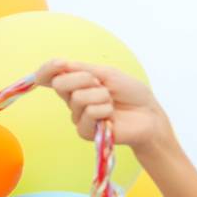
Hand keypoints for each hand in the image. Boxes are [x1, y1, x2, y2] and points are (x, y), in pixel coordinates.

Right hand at [34, 58, 174, 155]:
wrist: (148, 114)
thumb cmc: (130, 93)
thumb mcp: (107, 74)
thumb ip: (83, 69)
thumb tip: (62, 65)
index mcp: (76, 83)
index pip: (50, 77)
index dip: (49, 69)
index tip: (60, 63)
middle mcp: (73, 100)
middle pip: (60, 84)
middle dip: (83, 79)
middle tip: (101, 85)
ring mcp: (78, 117)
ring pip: (77, 98)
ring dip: (100, 96)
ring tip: (111, 103)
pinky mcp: (85, 132)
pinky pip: (88, 113)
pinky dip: (104, 110)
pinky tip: (112, 116)